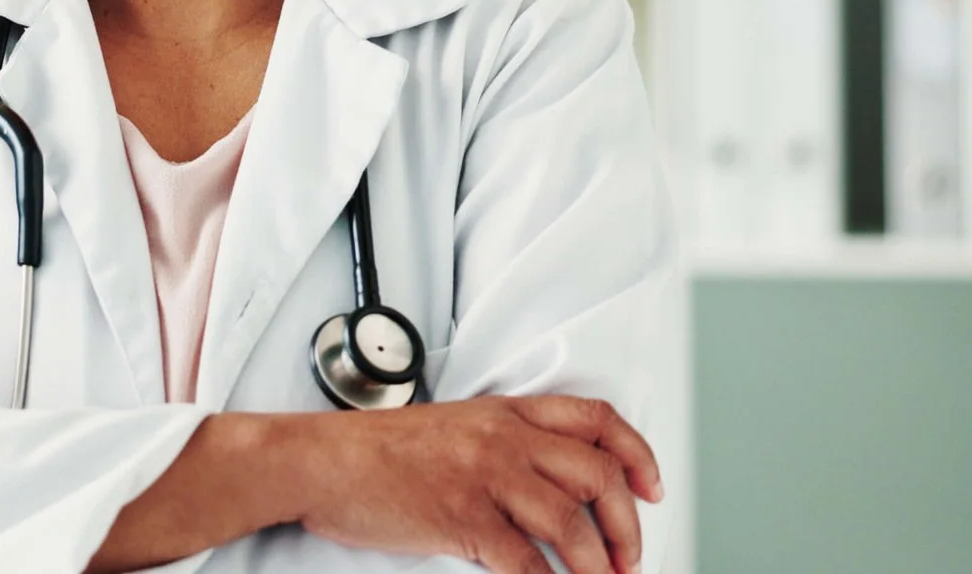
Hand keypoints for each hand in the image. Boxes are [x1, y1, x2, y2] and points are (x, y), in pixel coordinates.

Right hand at [291, 396, 660, 573]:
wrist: (319, 461)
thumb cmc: (375, 451)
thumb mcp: (453, 427)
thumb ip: (503, 445)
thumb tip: (549, 488)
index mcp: (506, 412)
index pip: (597, 420)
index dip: (637, 456)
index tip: (652, 489)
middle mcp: (505, 438)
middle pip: (598, 477)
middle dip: (628, 527)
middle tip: (630, 560)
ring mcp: (485, 477)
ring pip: (572, 523)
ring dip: (598, 566)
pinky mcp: (462, 517)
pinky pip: (526, 562)